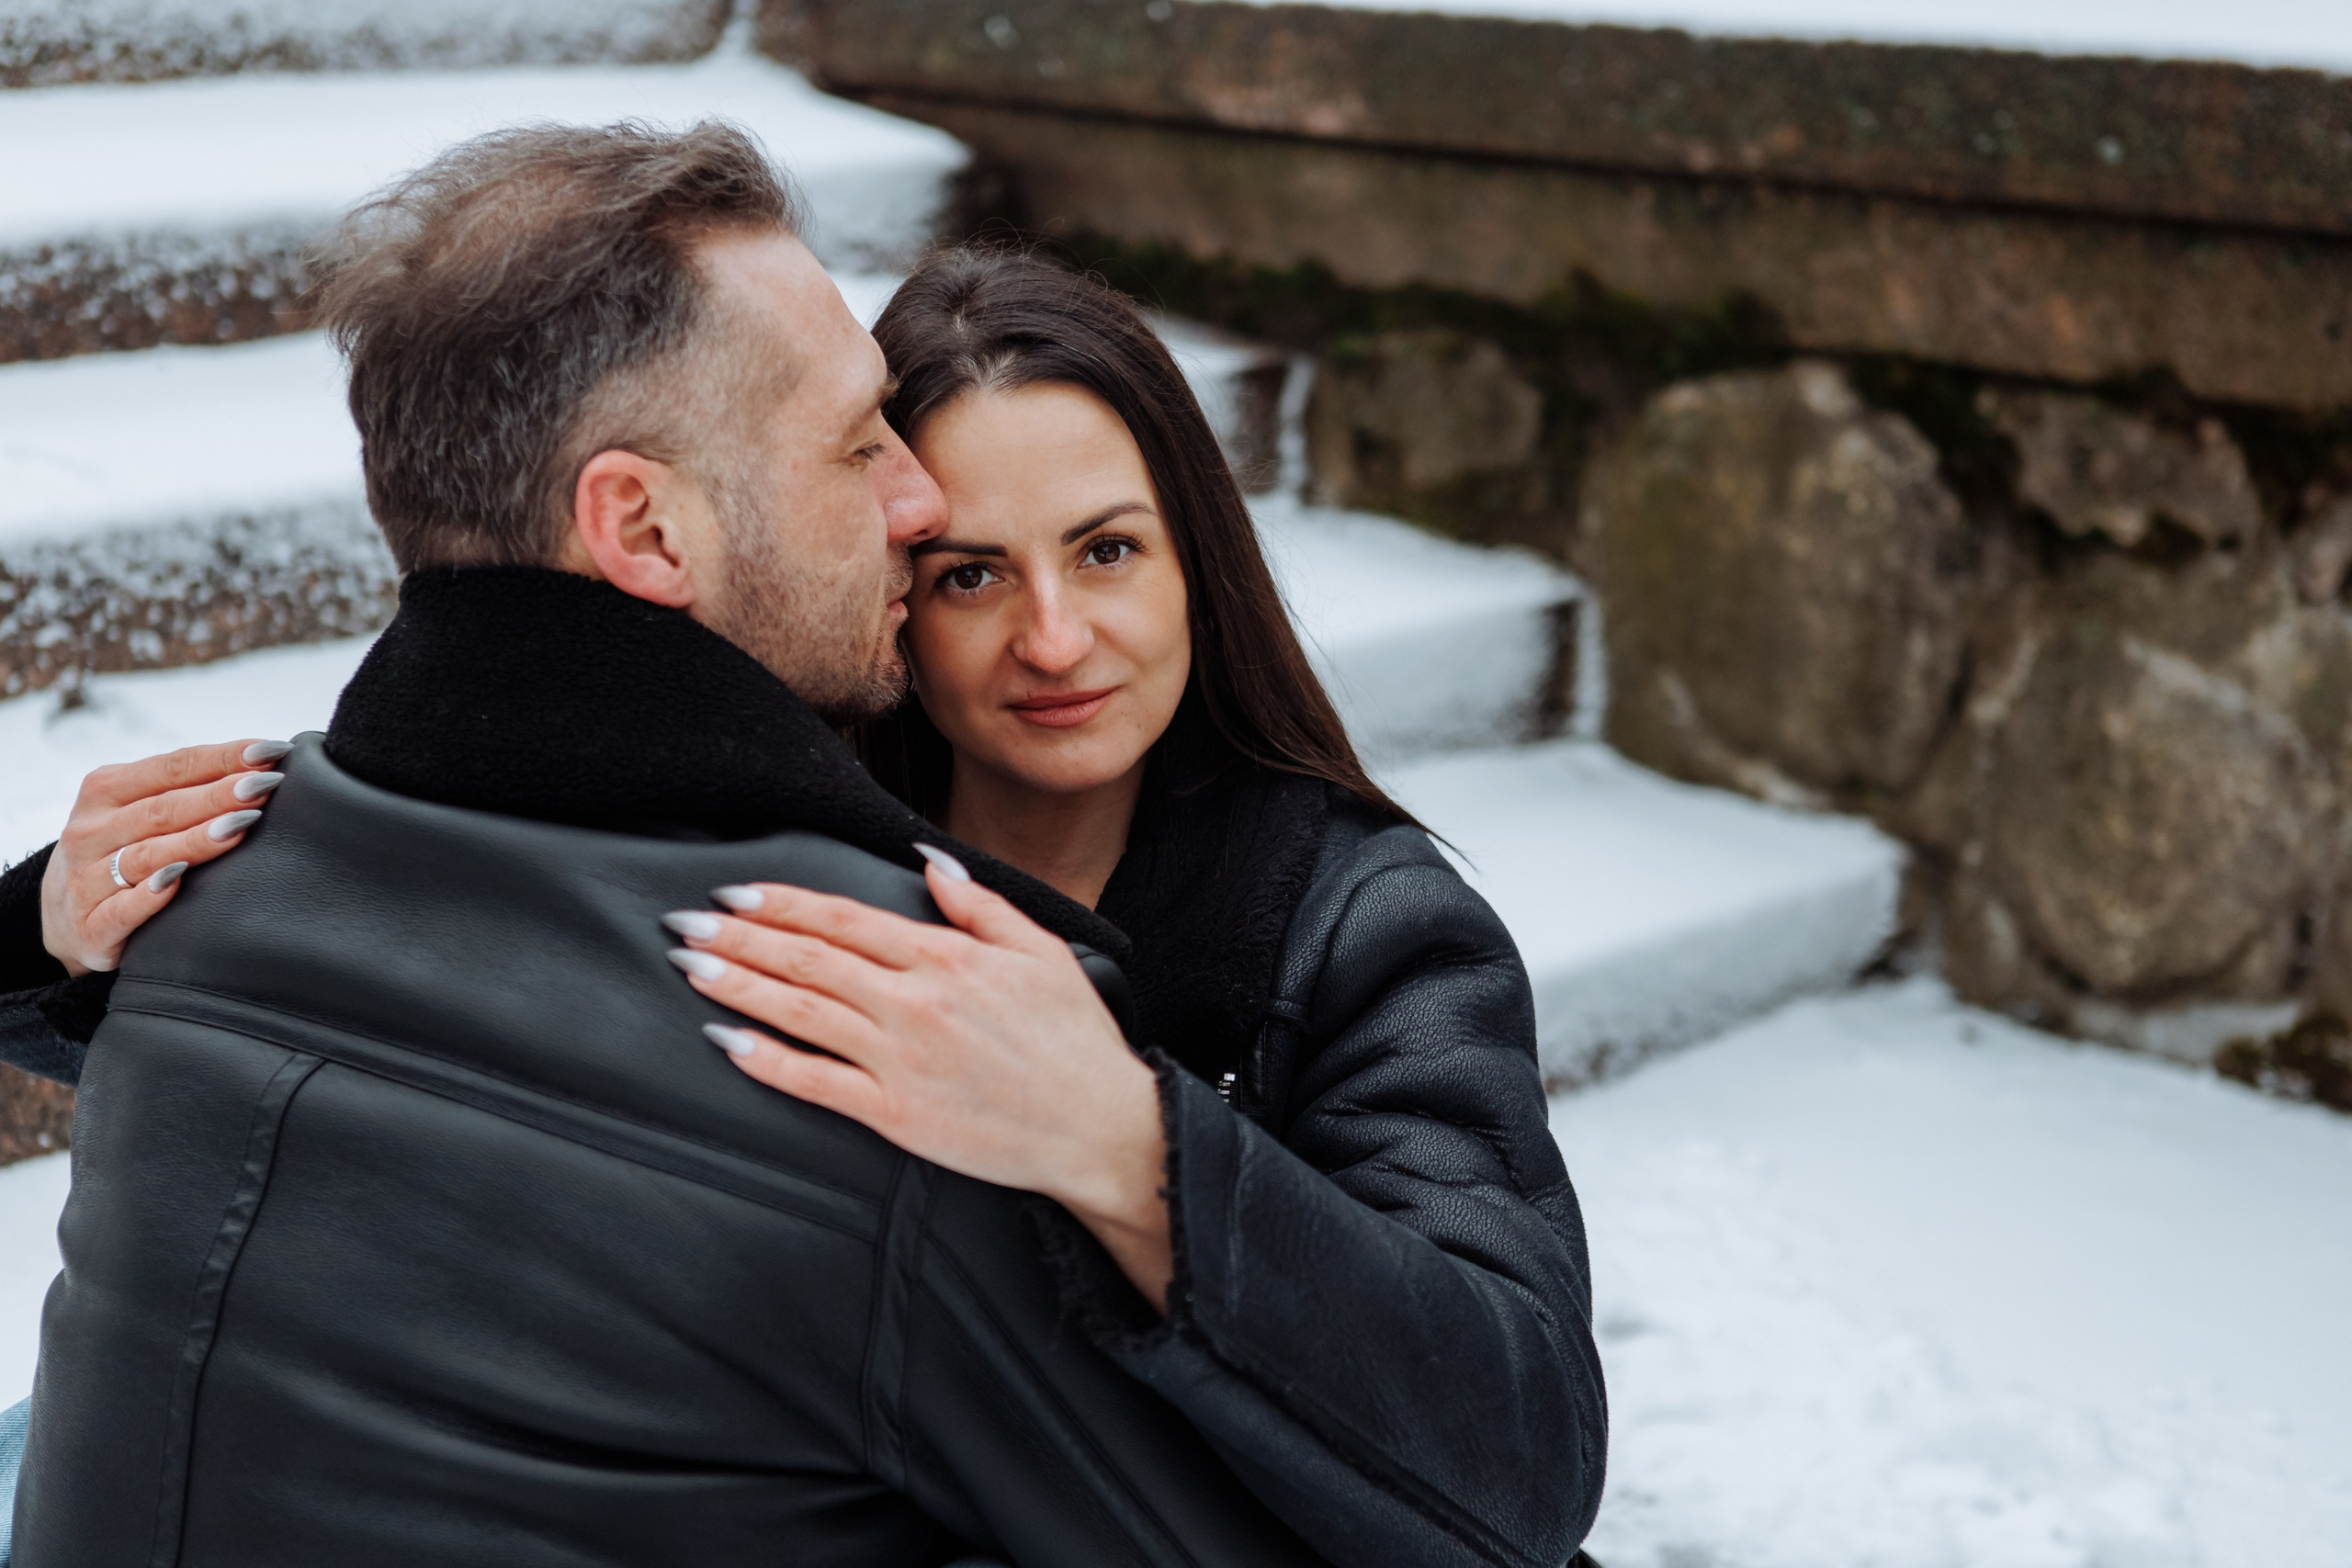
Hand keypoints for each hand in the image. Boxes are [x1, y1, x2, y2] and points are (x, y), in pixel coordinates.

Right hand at [40, 739, 292, 976]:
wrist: (62, 916)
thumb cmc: (120, 850)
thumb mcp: (137, 809)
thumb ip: (184, 789)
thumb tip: (263, 764)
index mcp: (105, 790)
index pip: (171, 767)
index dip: (222, 758)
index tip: (271, 751)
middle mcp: (90, 831)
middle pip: (163, 810)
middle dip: (218, 796)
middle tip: (266, 785)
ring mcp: (86, 880)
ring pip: (146, 856)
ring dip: (196, 840)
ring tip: (241, 827)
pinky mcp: (89, 927)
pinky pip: (121, 910)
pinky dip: (149, 896)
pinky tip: (177, 882)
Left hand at [664, 848, 1173, 1310]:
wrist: (1098, 1127)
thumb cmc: (1075, 1042)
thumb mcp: (1042, 952)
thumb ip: (981, 906)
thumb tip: (930, 863)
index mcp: (946, 957)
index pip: (843, 918)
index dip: (782, 902)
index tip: (736, 891)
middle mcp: (915, 1002)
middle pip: (808, 958)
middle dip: (739, 936)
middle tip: (686, 921)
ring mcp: (901, 1059)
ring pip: (801, 1012)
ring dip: (739, 985)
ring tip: (692, 966)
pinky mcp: (897, 1114)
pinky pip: (817, 1083)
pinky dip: (767, 1062)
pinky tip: (728, 1043)